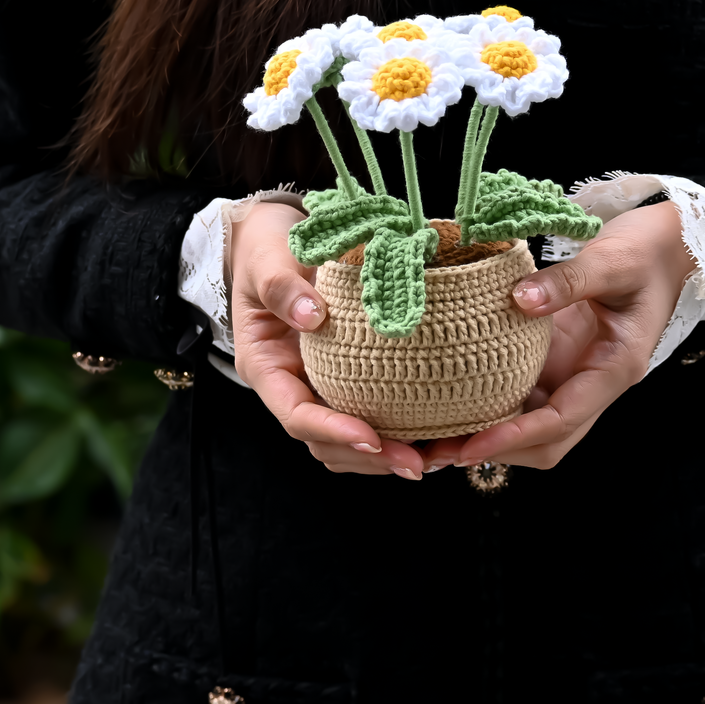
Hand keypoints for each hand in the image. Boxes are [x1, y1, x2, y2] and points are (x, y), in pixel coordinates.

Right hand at [230, 202, 425, 479]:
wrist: (278, 241)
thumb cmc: (269, 250)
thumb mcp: (268, 261)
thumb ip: (282, 287)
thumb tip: (310, 314)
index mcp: (267, 368)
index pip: (297, 416)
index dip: (334, 431)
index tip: (371, 438)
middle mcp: (293, 387)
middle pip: (327, 444)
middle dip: (371, 458)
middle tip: (418, 462)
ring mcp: (321, 388)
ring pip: (349, 444)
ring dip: (388, 457)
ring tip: (436, 458)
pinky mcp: (348, 381)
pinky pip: (371, 418)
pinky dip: (400, 433)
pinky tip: (436, 435)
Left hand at [440, 201, 695, 470]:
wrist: (665, 249)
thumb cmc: (644, 254)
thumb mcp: (611, 260)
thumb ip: (569, 280)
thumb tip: (519, 299)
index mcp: (614, 369)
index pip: (561, 421)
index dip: (515, 437)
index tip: (470, 446)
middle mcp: (592, 384)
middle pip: (547, 442)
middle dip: (496, 453)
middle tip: (436, 455)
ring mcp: (573, 376)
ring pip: (532, 427)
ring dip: (488, 437)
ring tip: (433, 440)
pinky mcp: (556, 362)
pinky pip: (522, 396)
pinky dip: (489, 407)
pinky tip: (451, 404)